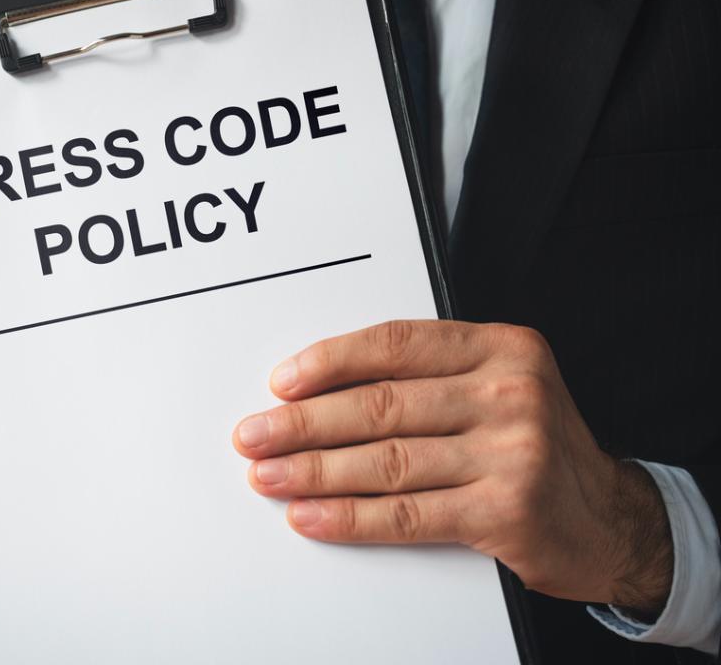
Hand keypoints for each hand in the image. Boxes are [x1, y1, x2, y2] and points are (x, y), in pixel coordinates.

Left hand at [232, 320, 672, 615]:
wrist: (608, 518)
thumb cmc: (530, 444)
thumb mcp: (496, 386)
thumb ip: (426, 377)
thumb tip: (317, 391)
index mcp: (501, 347)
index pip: (396, 345)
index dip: (330, 362)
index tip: (283, 383)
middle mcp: (511, 393)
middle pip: (382, 405)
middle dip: (305, 423)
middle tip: (255, 434)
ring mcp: (513, 453)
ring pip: (387, 460)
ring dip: (314, 471)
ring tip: (269, 475)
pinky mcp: (506, 511)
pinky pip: (408, 513)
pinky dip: (350, 516)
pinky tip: (313, 515)